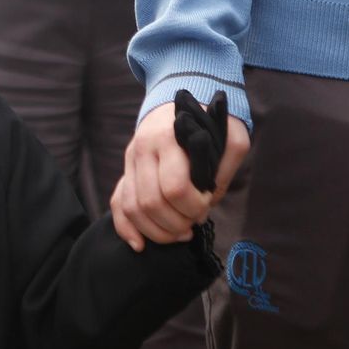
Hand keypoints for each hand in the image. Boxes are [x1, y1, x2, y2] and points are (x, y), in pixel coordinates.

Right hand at [112, 99, 248, 251]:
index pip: (174, 187)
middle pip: (151, 202)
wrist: (176, 103)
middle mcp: (143, 149)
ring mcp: (130, 161)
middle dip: (175, 224)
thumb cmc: (208, 122)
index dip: (193, 206)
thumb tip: (208, 199)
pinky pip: (117, 204)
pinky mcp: (125, 172)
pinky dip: (126, 228)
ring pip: (132, 207)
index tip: (206, 203)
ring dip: (156, 231)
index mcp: (169, 138)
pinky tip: (140, 245)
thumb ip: (226, 166)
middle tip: (192, 225)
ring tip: (178, 234)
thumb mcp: (231, 136)